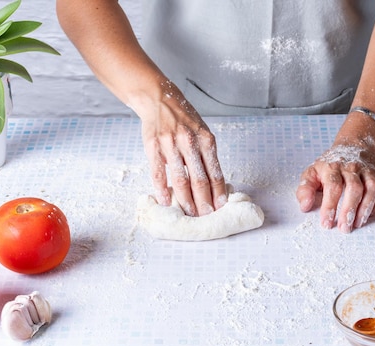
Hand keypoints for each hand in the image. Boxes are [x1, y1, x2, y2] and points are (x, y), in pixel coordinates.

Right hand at [139, 80, 226, 216]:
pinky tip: (165, 201)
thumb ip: (206, 155)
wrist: (159, 99)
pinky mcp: (154, 147)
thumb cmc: (183, 118)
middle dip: (204, 201)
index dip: (218, 193)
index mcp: (206, 140)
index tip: (221, 208)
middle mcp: (190, 142)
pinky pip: (158, 173)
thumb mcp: (201, 132)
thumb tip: (213, 183)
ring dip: (186, 200)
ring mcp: (171, 145)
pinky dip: (162, 189)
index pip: (215, 172)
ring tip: (190, 213)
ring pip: (181, 179)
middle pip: (200, 179)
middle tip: (206, 217)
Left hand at [296, 135, 374, 232]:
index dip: (330, 206)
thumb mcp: (312, 173)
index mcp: (332, 167)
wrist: (354, 145)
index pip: (333, 186)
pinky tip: (371, 214)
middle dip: (349, 210)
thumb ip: (305, 189)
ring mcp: (368, 171)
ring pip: (372, 189)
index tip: (326, 223)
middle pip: (354, 189)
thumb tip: (305, 206)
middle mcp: (352, 168)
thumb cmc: (330, 166)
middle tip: (344, 228)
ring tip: (357, 224)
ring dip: (366, 208)